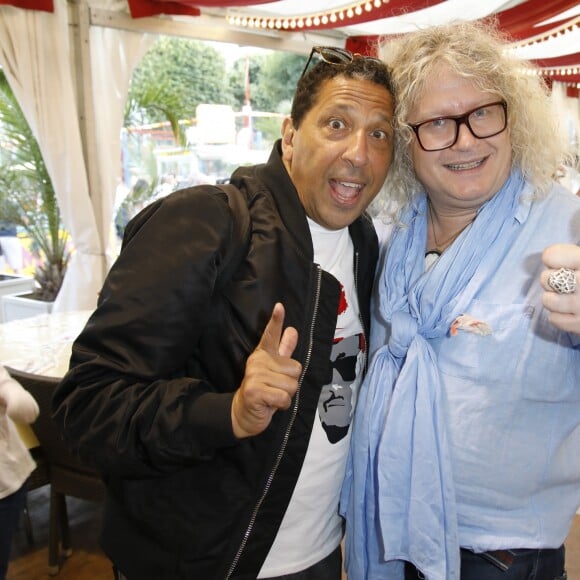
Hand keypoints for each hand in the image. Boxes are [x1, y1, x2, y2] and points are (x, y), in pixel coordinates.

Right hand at [231, 303, 301, 437]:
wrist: (243, 413)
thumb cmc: (263, 390)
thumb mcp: (275, 369)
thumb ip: (283, 350)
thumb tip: (292, 330)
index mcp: (263, 354)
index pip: (271, 335)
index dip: (276, 321)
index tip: (280, 307)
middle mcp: (258, 361)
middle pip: (295, 369)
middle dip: (291, 383)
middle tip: (276, 388)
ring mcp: (254, 375)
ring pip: (291, 385)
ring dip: (286, 395)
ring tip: (272, 395)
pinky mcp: (254, 390)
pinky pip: (284, 397)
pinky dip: (282, 404)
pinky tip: (270, 404)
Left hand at [540, 244, 579, 334]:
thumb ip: (575, 256)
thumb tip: (549, 255)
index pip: (551, 256)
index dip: (554, 259)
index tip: (563, 264)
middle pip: (545, 278)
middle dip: (552, 280)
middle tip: (566, 283)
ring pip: (547, 300)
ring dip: (554, 299)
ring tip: (568, 297)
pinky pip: (554, 319)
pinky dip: (559, 316)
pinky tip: (573, 311)